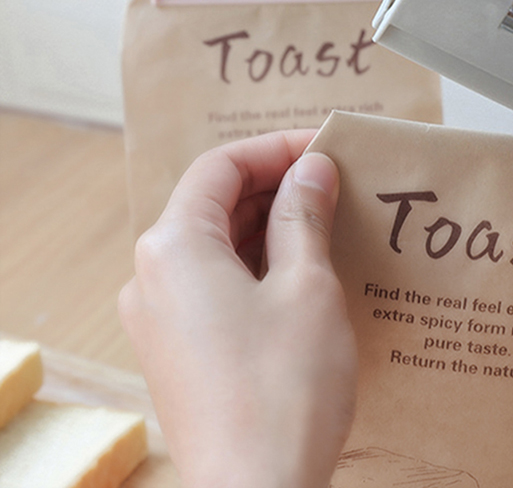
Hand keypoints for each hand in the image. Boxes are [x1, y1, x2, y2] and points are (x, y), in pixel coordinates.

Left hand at [118, 130, 357, 487]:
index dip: (275, 149)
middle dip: (274, 186)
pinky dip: (255, 264)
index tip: (322, 150)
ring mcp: (160, 318)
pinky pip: (213, 284)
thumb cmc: (282, 390)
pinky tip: (301, 271)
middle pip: (213, 204)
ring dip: (268, 225)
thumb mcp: (306, 285)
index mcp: (173, 248)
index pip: (220, 167)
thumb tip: (312, 169)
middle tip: (332, 183)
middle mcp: (152, 278)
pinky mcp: (177, 351)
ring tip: (325, 222)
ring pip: (215, 245)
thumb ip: (305, 216)